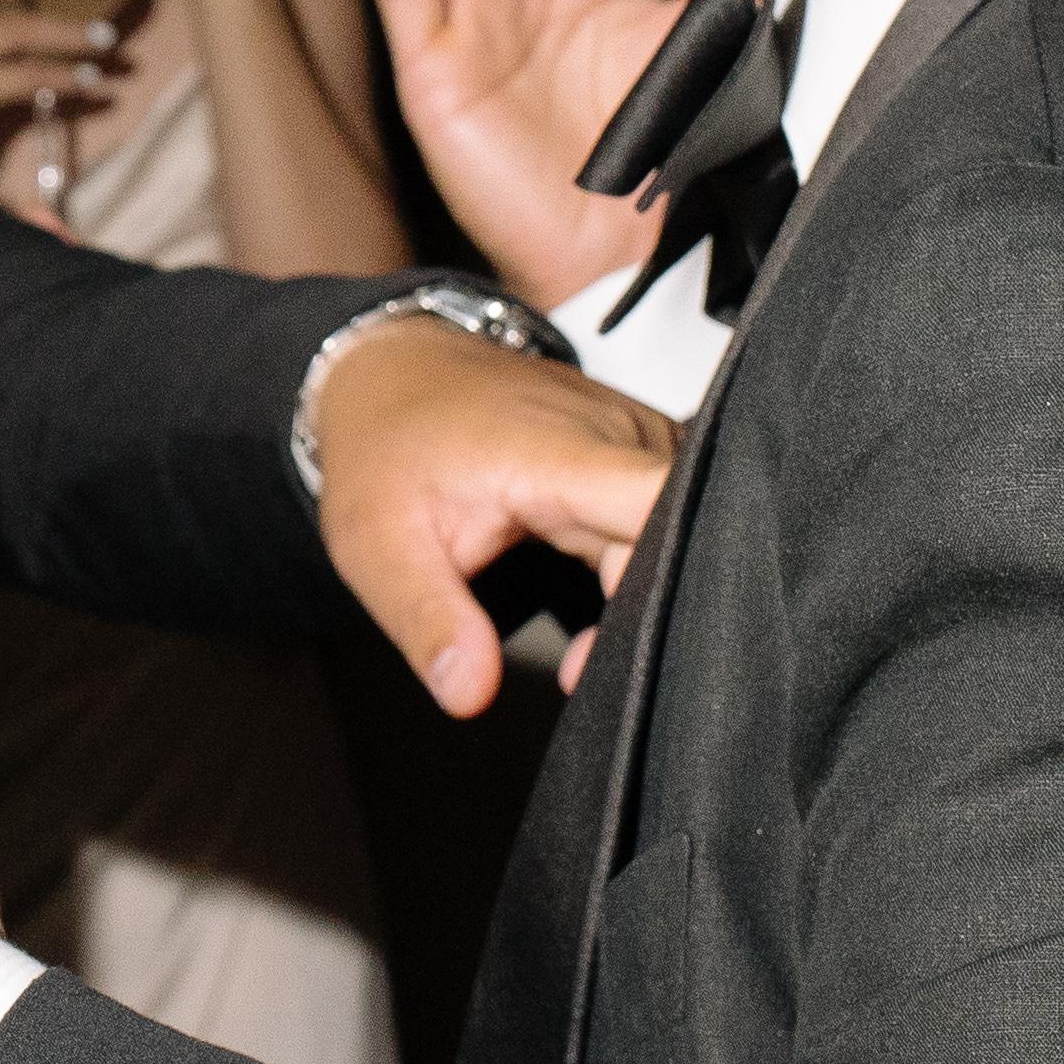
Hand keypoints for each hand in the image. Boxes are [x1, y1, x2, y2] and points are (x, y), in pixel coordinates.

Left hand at [309, 317, 679, 713]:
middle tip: (582, 667)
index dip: (673, 578)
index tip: (631, 643)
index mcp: (558, 450)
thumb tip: (469, 691)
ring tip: (582, 647)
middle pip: (686, 531)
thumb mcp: (378, 544)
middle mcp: (616, 434)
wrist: (393, 372)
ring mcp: (635, 437)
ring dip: (646, 597)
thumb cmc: (387, 447)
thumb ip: (429, 620)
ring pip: (685, 529)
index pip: (663, 501)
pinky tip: (599, 610)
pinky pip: (669, 517)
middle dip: (651, 613)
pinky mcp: (640, 450)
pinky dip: (643, 573)